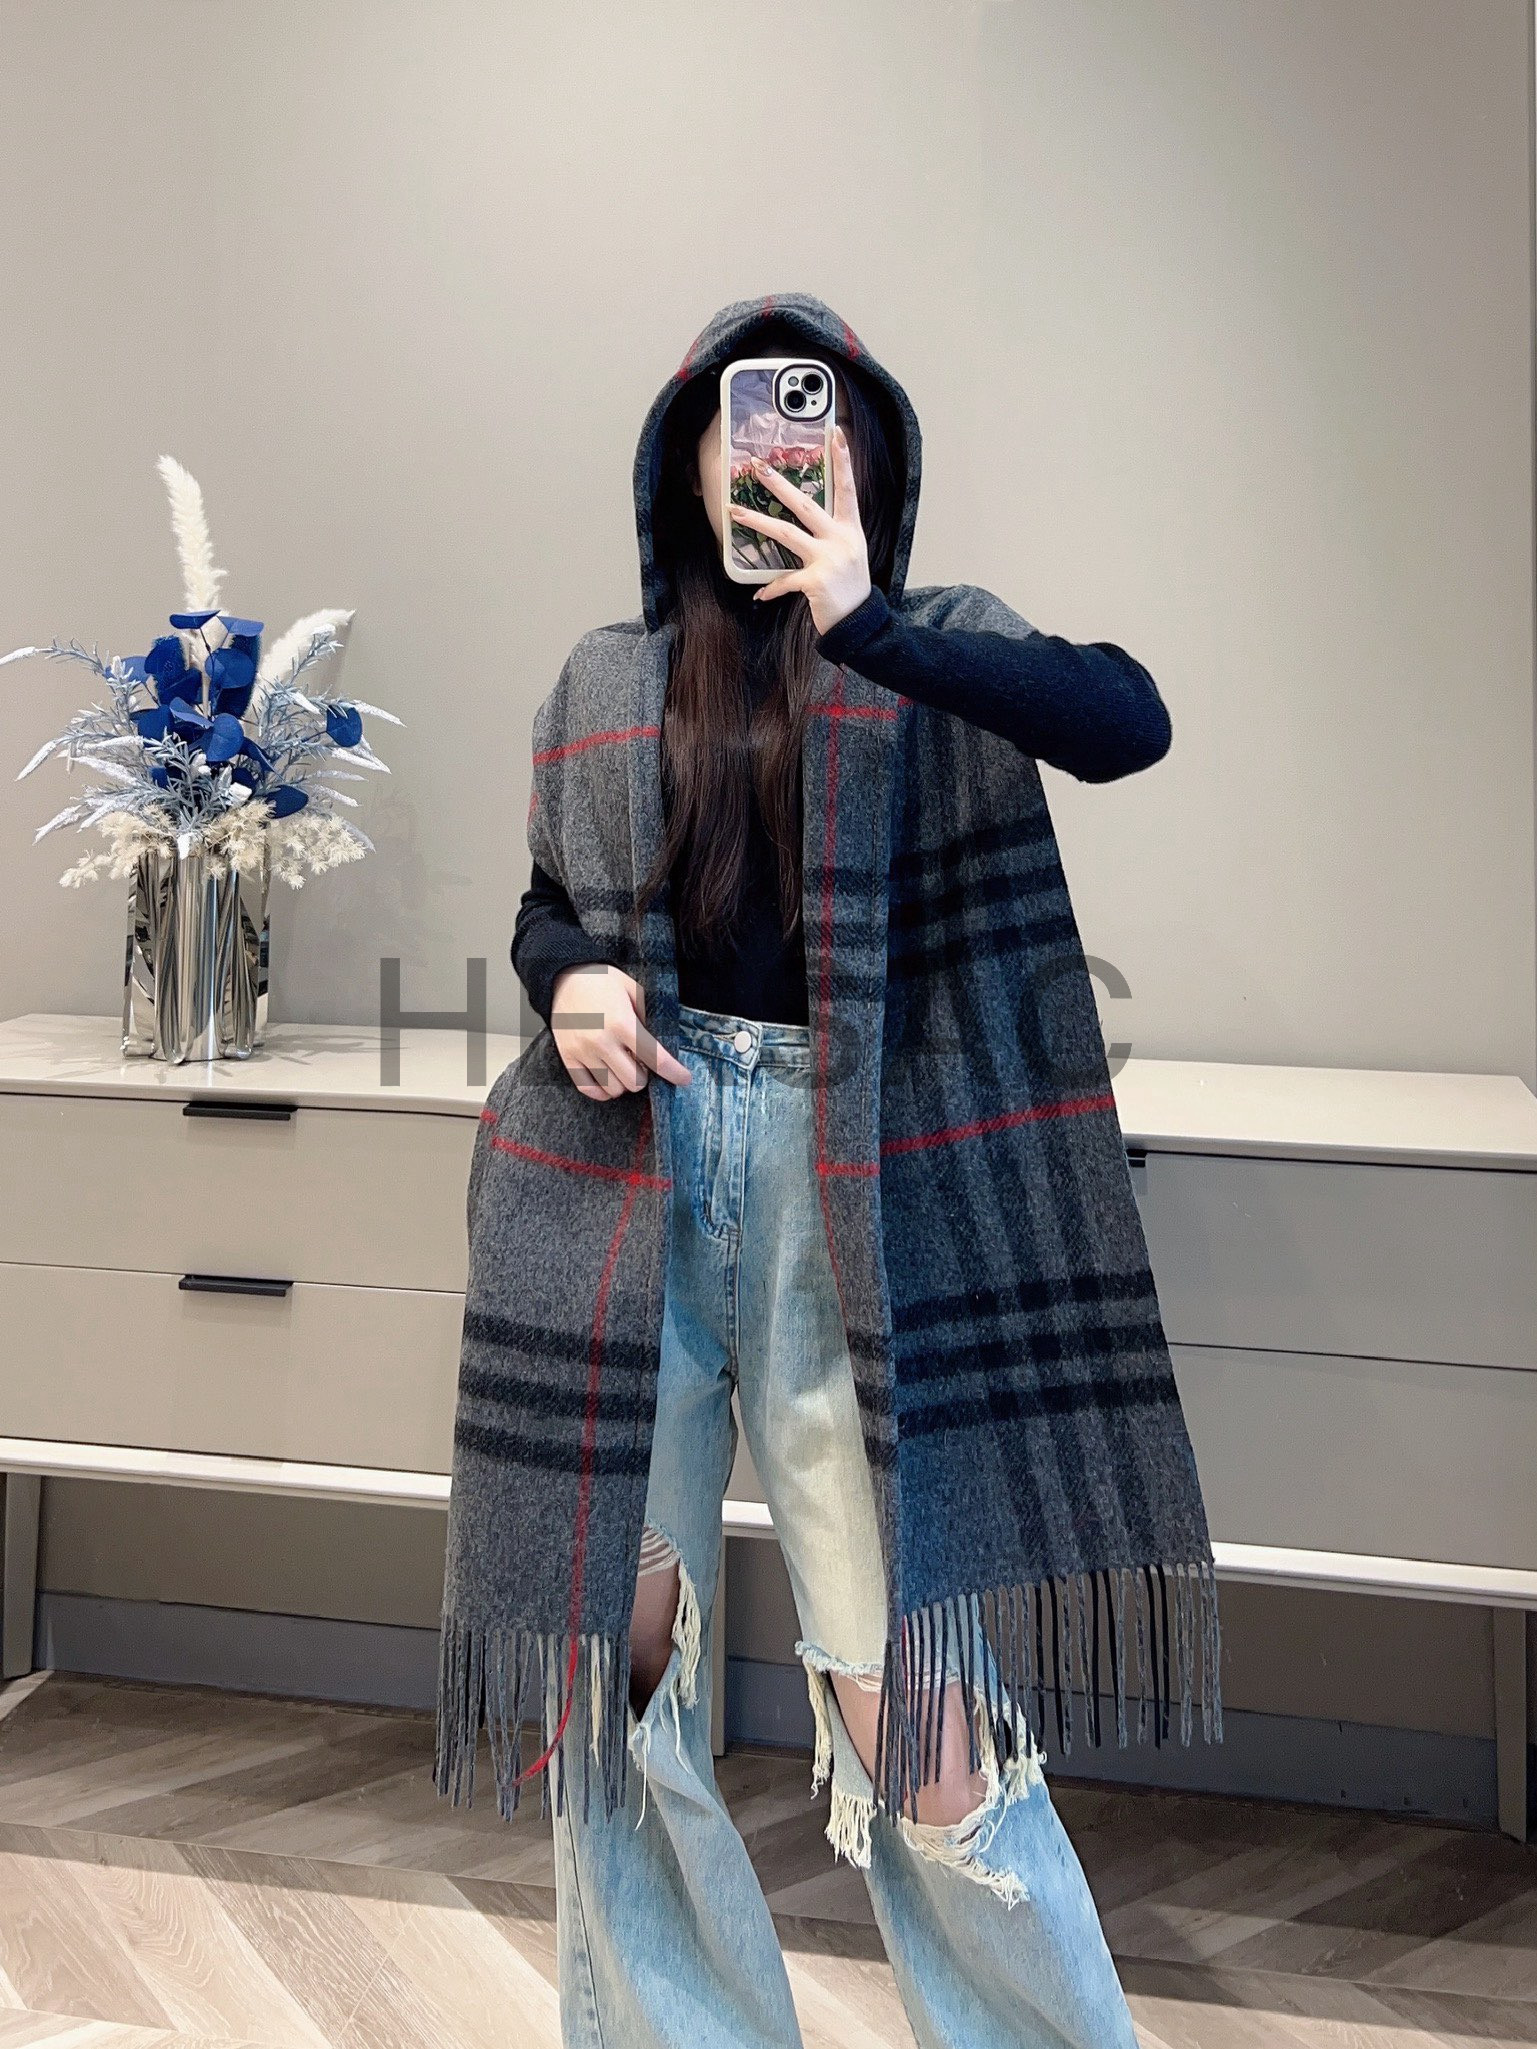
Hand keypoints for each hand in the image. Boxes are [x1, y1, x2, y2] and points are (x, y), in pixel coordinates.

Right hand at [550, 963, 690, 1100]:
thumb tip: (665, 1042)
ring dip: (624, 1083)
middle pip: (635, 1081)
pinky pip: (588, 1089)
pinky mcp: (568, 1057)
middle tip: (642, 1064)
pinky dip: (602, 1091)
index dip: (674, 1073)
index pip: (656, 1058)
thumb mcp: (633, 989)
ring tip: (624, 1068)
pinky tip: (608, 1080)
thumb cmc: (603, 982)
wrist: (564, 977)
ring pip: (613, 1089)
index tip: (684, 1078)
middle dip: (644, 1076)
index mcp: (622, 1022)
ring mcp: (582, 1051)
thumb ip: (650, 1015)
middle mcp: (602, 1040)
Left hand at [730, 426, 871, 635]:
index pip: (847, 489)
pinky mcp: (816, 581)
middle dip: (779, 484)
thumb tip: (803, 522)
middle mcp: (841, 540)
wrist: (859, 623)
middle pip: (806, 505)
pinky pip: (784, 579)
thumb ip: (830, 536)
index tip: (835, 434)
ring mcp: (829, 559)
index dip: (842, 461)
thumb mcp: (848, 555)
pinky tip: (760, 594)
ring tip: (734, 512)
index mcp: (850, 530)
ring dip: (757, 521)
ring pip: (787, 533)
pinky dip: (771, 588)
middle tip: (758, 467)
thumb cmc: (849, 589)